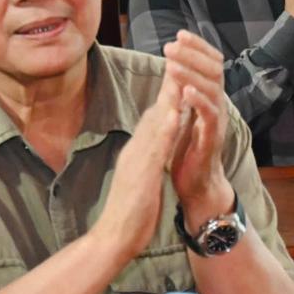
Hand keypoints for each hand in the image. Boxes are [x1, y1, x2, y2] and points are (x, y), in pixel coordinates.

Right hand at [96, 79, 184, 263]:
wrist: (113, 238)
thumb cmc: (130, 212)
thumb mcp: (142, 178)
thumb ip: (148, 158)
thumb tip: (157, 144)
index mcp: (139, 151)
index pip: (156, 117)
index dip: (168, 93)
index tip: (179, 70)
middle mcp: (136, 149)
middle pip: (155, 111)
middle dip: (168, 84)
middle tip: (179, 55)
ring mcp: (137, 160)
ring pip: (155, 123)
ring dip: (167, 97)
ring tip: (179, 71)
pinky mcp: (142, 174)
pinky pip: (157, 147)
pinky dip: (167, 128)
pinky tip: (176, 112)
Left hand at [162, 31, 231, 219]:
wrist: (196, 185)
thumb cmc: (186, 149)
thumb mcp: (181, 113)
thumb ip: (180, 91)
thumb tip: (172, 64)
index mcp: (209, 97)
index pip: (210, 63)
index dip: (197, 47)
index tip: (178, 34)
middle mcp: (217, 105)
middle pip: (213, 70)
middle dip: (192, 54)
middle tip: (171, 44)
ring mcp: (216, 121)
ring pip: (211, 89)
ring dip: (191, 73)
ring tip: (172, 62)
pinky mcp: (212, 138)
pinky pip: (209, 115)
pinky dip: (198, 100)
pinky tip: (184, 91)